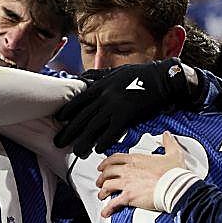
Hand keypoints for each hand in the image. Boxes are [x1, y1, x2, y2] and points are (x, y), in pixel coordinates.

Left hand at [53, 60, 201, 152]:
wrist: (162, 79)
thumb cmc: (140, 75)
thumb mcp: (115, 71)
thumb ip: (98, 76)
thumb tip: (82, 79)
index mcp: (101, 84)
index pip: (79, 100)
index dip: (67, 111)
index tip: (59, 120)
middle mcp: (104, 95)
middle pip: (82, 115)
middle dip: (69, 130)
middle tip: (58, 142)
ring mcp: (115, 105)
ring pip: (93, 125)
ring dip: (83, 140)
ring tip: (76, 151)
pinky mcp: (127, 114)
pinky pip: (112, 130)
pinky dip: (104, 141)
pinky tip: (97, 149)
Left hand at [95, 132, 188, 216]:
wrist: (175, 187)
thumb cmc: (174, 173)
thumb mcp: (173, 153)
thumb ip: (168, 143)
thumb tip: (167, 135)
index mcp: (137, 159)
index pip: (116, 158)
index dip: (106, 162)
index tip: (103, 166)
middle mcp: (129, 170)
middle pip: (108, 172)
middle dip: (102, 177)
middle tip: (100, 181)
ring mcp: (127, 183)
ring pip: (107, 186)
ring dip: (103, 191)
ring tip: (102, 195)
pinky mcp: (129, 197)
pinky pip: (114, 203)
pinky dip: (108, 208)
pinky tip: (106, 212)